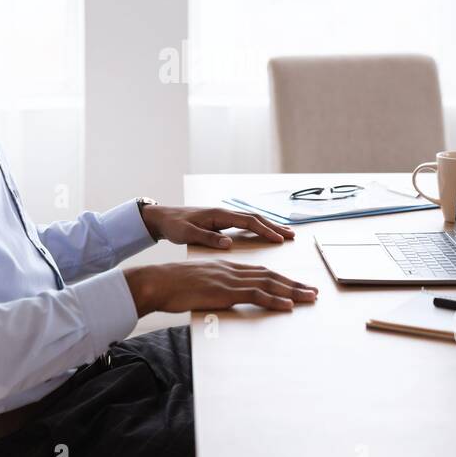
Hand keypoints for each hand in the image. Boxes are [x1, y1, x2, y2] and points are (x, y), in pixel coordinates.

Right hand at [123, 260, 318, 314]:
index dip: (280, 278)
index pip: (260, 271)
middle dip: (294, 283)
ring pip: (269, 283)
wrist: (158, 281)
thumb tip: (218, 296)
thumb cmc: (171, 285)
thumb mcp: (196, 283)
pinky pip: (257, 295)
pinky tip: (289, 305)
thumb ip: (212, 287)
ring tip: (310, 297)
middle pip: (270, 275)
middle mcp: (232, 270)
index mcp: (226, 267)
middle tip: (312, 291)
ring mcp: (230, 279)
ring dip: (293, 291)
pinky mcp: (226, 291)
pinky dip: (275, 300)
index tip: (294, 284)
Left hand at [140, 205, 294, 248]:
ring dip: (270, 226)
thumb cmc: (174, 226)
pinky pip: (246, 223)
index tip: (279, 239)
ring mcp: (224, 216)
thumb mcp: (187, 234)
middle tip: (292, 236)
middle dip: (275, 227)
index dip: (265, 230)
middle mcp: (224, 212)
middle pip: (256, 218)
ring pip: (253, 219)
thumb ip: (208, 238)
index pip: (248, 221)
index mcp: (219, 215)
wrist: (163, 217)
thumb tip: (228, 243)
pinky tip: (266, 233)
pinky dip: (259, 227)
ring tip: (286, 234)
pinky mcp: (222, 221)